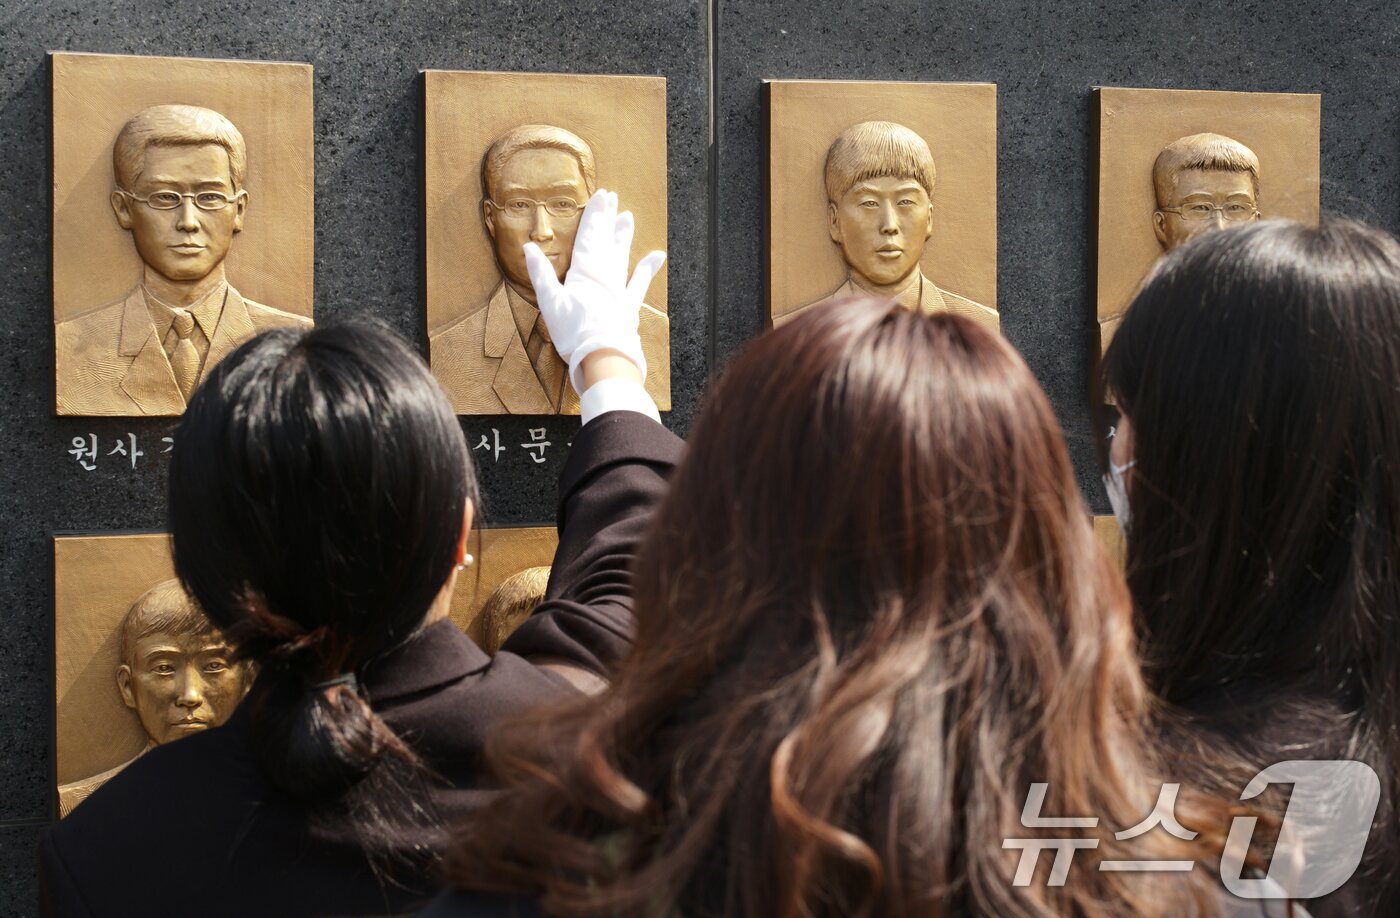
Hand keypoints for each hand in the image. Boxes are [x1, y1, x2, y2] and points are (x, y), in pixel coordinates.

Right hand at [523, 189, 665, 391]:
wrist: (603, 357)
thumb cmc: (573, 332)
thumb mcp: (549, 303)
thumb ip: (540, 274)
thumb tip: (529, 248)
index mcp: (584, 271)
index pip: (589, 236)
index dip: (594, 215)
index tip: (600, 196)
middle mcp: (605, 274)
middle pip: (606, 240)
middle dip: (608, 218)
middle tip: (613, 198)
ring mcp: (620, 289)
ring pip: (623, 255)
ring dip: (624, 236)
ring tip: (628, 217)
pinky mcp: (630, 305)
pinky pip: (640, 282)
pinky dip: (648, 268)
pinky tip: (658, 255)